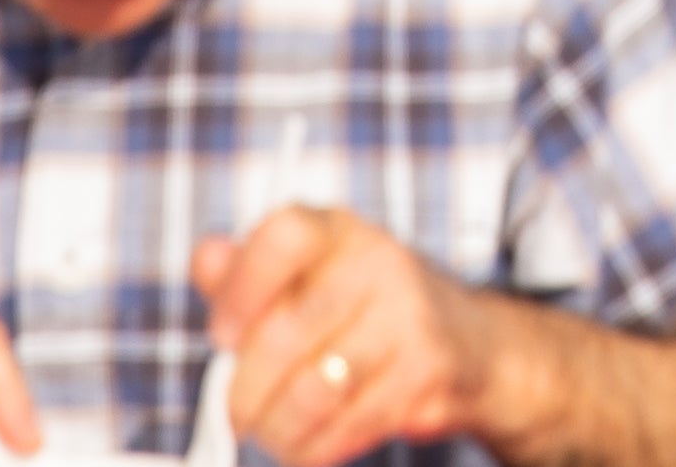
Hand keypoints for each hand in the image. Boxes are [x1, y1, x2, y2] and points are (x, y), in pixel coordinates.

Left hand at [204, 207, 517, 466]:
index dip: (240, 288)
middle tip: (235, 413)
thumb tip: (206, 259)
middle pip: (286, 332)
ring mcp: (408, 317)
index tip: (222, 334)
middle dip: (246, 390)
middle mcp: (378, 262)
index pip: (283, 235)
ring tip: (270, 432)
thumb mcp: (310, 277)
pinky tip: (308, 444)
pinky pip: (348, 426)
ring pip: (314, 390)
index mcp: (337, 231)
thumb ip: (248, 272)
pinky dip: (314, 448)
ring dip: (277, 428)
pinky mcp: (426, 374)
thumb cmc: (366, 309)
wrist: (469, 342)